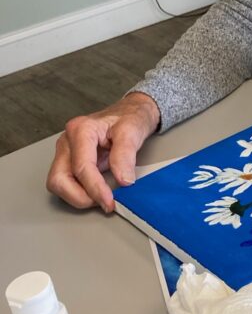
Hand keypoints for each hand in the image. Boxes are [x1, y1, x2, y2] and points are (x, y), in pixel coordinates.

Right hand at [46, 93, 160, 211]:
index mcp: (81, 130)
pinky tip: (97, 191)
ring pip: (58, 183)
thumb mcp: (132, 131)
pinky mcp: (69, 160)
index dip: (95, 189)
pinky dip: (80, 191)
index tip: (110, 201)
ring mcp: (66, 151)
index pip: (82, 167)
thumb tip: (123, 180)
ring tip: (101, 197)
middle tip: (104, 202)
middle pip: (59, 178)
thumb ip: (125, 155)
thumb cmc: (129, 117)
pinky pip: (66, 181)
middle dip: (80, 196)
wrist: (131, 111)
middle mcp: (68, 140)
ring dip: (77, 196)